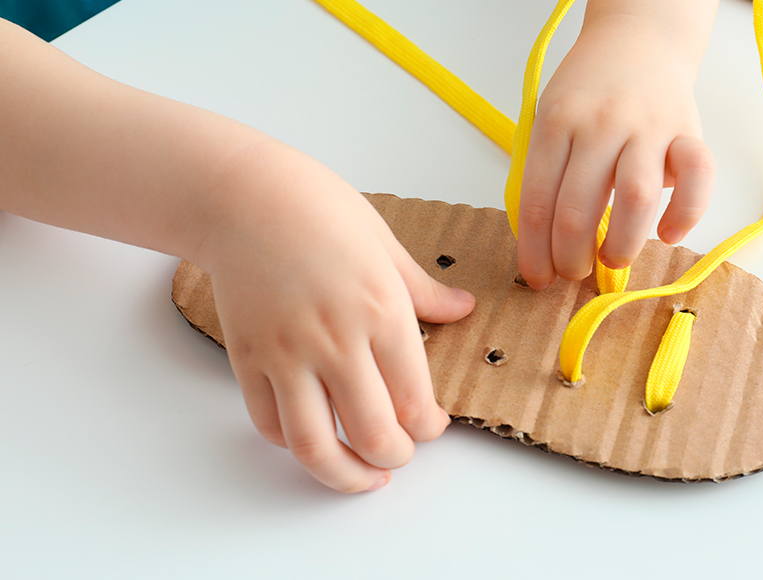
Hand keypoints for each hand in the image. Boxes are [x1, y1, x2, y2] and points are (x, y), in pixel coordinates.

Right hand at [201, 145, 474, 492]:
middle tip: (400, 455)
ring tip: (362, 475)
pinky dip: (294, 444)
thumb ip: (424, 290)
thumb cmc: (317, 207)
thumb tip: (463, 310)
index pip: (415, 400)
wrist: (241, 194)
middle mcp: (335, 341)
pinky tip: (314, 437)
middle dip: (394, 459)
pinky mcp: (247, 360)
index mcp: (381, 311)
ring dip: (344, 475)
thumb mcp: (386, 243)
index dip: (428, 427)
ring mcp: (286, 355)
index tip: (431, 425)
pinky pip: (270, 424)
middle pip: (372, 435)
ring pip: (315, 446)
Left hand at [517, 12, 715, 288]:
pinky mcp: (687, 132)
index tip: (538, 277)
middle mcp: (601, 124)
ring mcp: (647, 127)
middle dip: (571, 256)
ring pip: (634, 198)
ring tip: (612, 260)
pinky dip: (686, 213)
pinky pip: (696, 177)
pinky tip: (669, 235)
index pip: (537, 201)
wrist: (638, 40)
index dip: (535, 251)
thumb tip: (542, 243)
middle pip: (578, 208)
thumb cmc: (589, 91)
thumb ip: (546, 171)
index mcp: (556, 122)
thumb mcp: (550, 117)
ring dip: (621, 244)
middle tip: (573, 272)